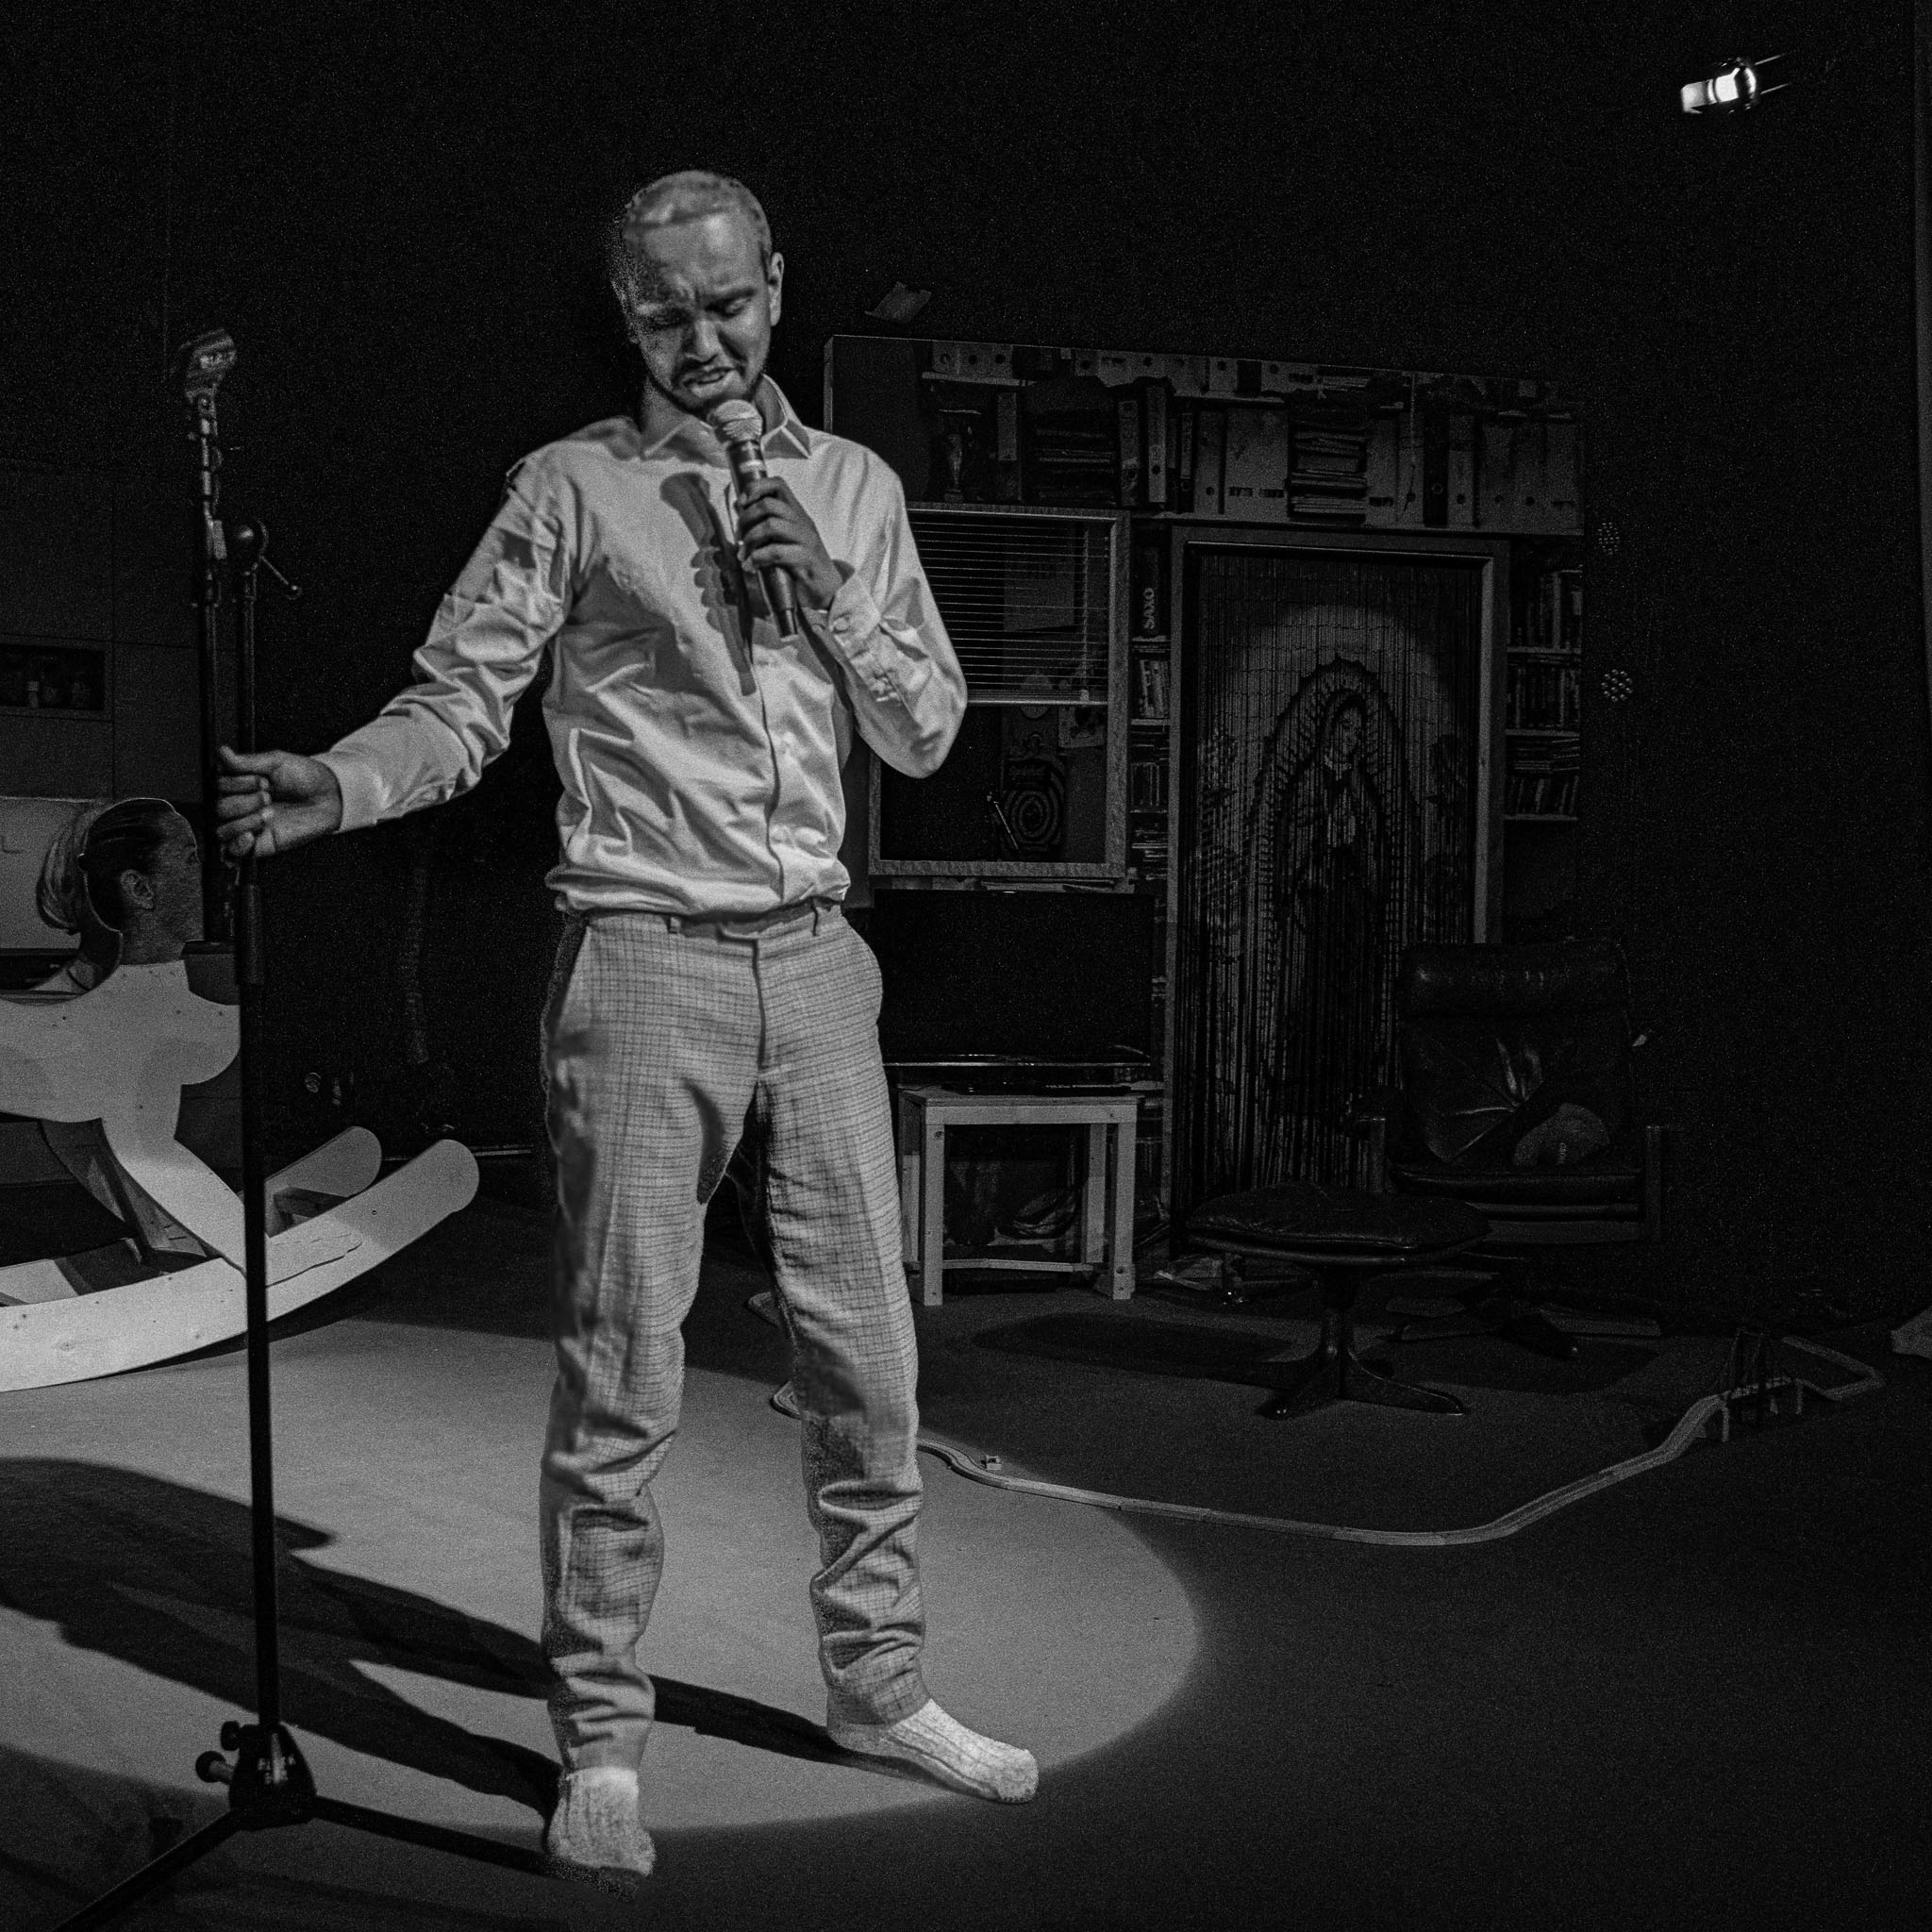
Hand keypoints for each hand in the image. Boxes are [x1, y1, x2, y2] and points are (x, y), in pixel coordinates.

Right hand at [215, 746, 342, 859]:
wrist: (328, 796)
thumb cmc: (303, 776)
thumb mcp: (275, 762)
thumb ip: (246, 762)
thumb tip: (222, 752)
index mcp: (238, 784)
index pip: (217, 786)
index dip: (237, 783)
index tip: (264, 781)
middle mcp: (238, 805)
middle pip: (219, 808)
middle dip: (245, 801)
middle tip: (269, 796)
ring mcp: (246, 826)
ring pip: (222, 829)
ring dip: (243, 821)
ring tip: (268, 814)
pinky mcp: (257, 844)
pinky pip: (233, 851)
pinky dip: (237, 845)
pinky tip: (249, 836)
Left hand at [733, 476, 842, 610]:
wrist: (826, 589)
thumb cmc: (799, 564)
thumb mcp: (782, 539)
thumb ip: (764, 523)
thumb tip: (739, 506)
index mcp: (796, 513)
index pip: (778, 484)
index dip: (755, 488)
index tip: (741, 504)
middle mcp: (802, 521)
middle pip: (769, 505)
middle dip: (746, 520)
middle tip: (739, 539)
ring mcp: (806, 539)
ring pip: (772, 525)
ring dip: (751, 540)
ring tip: (743, 556)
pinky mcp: (807, 559)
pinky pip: (777, 552)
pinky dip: (758, 559)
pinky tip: (751, 567)